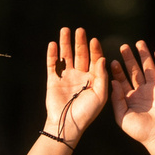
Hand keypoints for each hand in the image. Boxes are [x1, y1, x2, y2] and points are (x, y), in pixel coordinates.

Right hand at [43, 26, 107, 140]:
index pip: (94, 60)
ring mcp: (66, 77)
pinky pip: (52, 65)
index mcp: (92, 79)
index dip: (94, 50)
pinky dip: (52, 55)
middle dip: (80, 42)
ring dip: (65, 43)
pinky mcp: (53, 81)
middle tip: (80, 30)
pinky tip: (53, 44)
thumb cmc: (87, 113)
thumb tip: (102, 58)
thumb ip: (101, 77)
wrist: (67, 125)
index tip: (94, 40)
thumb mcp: (100, 95)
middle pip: (80, 55)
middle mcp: (79, 76)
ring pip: (66, 56)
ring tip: (65, 30)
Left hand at [113, 41, 154, 146]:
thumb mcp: (122, 116)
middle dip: (129, 59)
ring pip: (148, 69)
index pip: (122, 80)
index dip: (118, 70)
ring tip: (139, 43)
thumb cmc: (139, 131)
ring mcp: (154, 89)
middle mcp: (141, 91)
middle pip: (134, 71)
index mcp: (129, 98)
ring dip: (144, 56)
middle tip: (123, 46)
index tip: (112, 61)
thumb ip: (116, 99)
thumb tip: (113, 81)